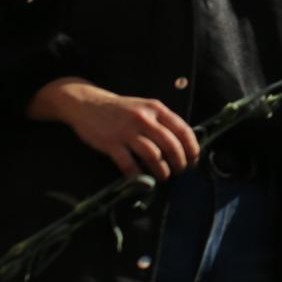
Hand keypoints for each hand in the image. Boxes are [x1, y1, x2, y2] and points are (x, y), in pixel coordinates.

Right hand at [30, 77, 198, 180]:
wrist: (87, 103)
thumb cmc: (120, 109)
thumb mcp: (144, 108)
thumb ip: (162, 122)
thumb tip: (183, 144)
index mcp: (156, 108)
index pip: (183, 130)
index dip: (192, 148)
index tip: (194, 160)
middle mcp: (144, 118)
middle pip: (171, 145)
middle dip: (180, 162)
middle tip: (180, 172)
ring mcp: (126, 131)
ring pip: (153, 156)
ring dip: (162, 171)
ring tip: (164, 176)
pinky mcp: (111, 143)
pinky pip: (129, 164)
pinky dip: (137, 175)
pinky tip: (140, 178)